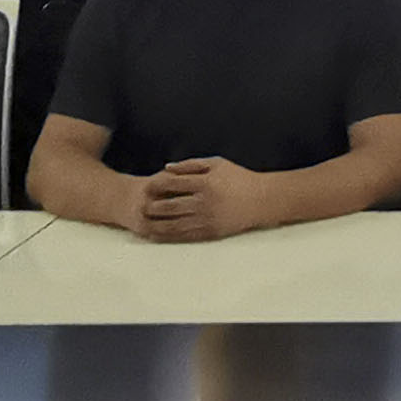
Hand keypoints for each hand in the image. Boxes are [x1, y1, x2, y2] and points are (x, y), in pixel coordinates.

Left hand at [130, 159, 278, 243]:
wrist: (262, 200)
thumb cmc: (239, 178)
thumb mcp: (217, 164)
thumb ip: (190, 165)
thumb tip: (166, 168)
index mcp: (205, 183)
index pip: (173, 184)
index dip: (156, 185)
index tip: (145, 186)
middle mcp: (204, 203)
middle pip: (170, 206)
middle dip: (152, 207)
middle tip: (139, 207)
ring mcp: (207, 219)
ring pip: (174, 225)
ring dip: (156, 225)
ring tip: (142, 224)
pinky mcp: (210, 233)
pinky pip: (185, 236)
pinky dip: (168, 236)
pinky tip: (158, 236)